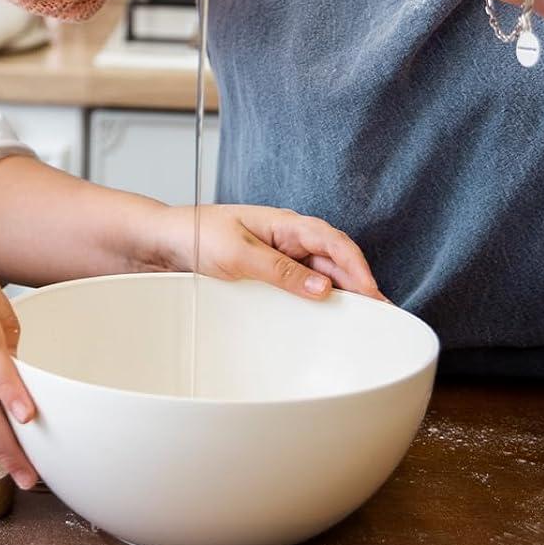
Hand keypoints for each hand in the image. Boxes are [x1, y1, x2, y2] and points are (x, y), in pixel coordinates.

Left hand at [142, 202, 385, 300]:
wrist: (162, 244)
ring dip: (341, 294)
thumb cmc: (196, 236)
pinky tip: (326, 318)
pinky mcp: (268, 275)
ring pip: (321, 275)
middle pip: (334, 260)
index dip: (357, 267)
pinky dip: (318, 300)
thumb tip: (323, 287)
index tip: (372, 294)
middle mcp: (287, 238)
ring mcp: (279, 257)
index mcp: (284, 223)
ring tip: (362, 321)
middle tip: (380, 316)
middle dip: (359, 285)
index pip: (332, 241)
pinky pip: (301, 287)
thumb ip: (281, 271)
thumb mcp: (238, 254)